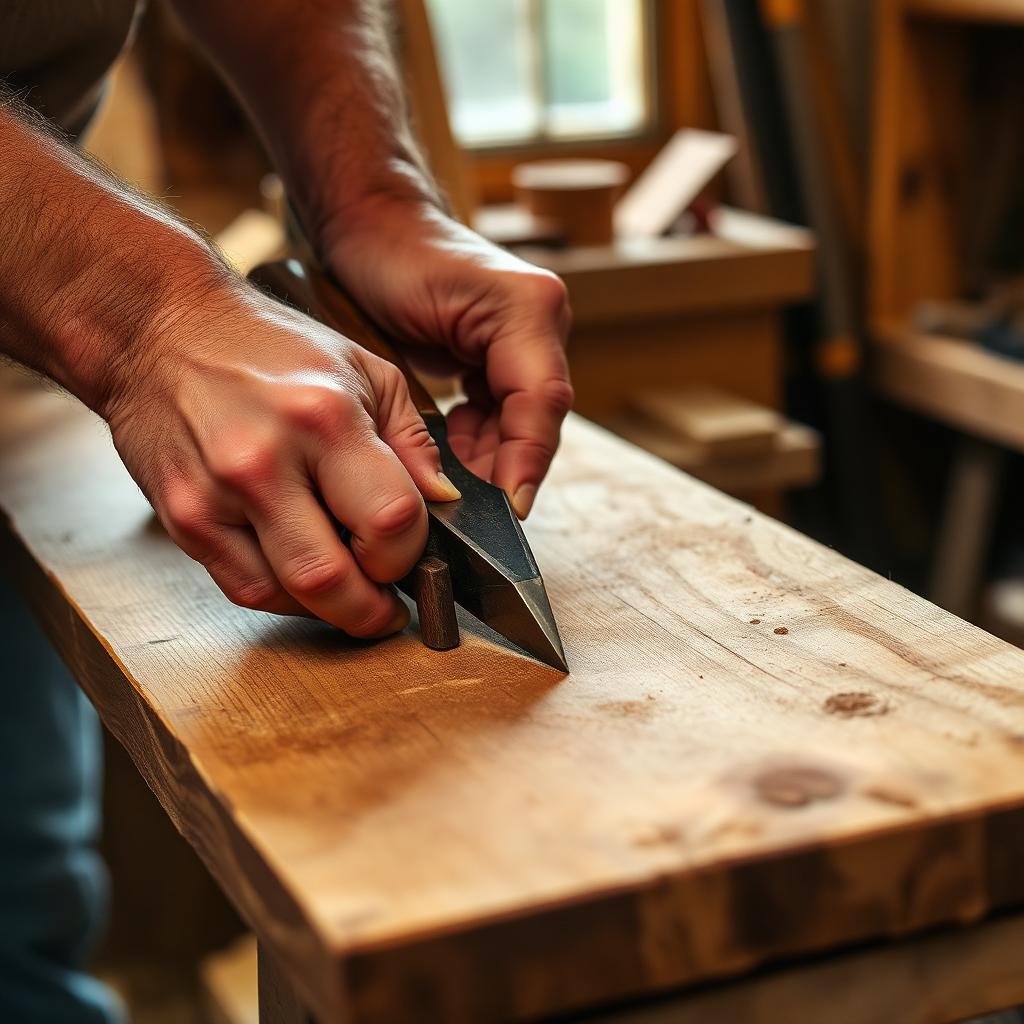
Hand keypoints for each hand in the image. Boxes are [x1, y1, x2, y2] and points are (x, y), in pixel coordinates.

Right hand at [104, 283, 459, 635]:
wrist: (160, 330)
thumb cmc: (266, 345)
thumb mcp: (363, 370)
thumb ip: (412, 441)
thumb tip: (443, 503)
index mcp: (325, 418)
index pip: (391, 521)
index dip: (410, 552)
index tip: (411, 553)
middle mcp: (265, 461)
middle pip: (332, 578)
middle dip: (371, 608)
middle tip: (386, 605)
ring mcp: (215, 496)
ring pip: (286, 596)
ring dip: (329, 608)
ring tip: (347, 586)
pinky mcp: (182, 519)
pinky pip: (244, 589)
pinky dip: (285, 596)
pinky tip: (302, 573)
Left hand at [324, 200, 572, 518]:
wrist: (372, 225)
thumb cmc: (390, 260)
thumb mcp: (425, 322)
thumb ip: (463, 398)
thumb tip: (487, 474)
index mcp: (533, 309)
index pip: (543, 403)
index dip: (526, 461)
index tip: (508, 509)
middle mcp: (540, 325)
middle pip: (535, 421)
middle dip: (501, 467)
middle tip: (464, 507)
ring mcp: (525, 341)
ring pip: (517, 426)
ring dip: (484, 458)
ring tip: (447, 480)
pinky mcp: (502, 354)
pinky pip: (498, 415)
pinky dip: (473, 440)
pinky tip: (446, 450)